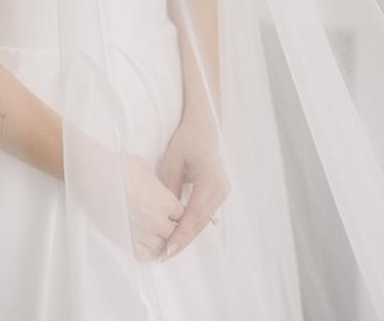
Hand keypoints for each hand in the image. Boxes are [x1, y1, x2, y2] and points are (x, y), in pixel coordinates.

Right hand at [70, 131, 184, 261]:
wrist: (95, 174)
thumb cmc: (116, 168)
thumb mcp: (143, 166)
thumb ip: (155, 179)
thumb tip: (154, 182)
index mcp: (165, 201)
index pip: (182, 215)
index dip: (178, 213)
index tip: (173, 213)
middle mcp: (157, 220)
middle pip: (174, 233)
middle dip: (170, 227)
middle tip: (164, 223)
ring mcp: (142, 232)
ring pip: (161, 246)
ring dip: (159, 240)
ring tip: (153, 233)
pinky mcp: (127, 239)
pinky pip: (143, 255)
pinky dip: (146, 252)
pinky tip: (144, 244)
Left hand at [155, 109, 230, 262]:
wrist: (204, 126)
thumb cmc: (186, 140)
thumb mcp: (172, 162)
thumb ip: (169, 189)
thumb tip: (162, 214)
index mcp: (210, 184)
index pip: (192, 217)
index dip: (179, 236)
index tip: (166, 251)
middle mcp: (220, 192)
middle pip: (199, 224)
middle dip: (181, 241)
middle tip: (162, 257)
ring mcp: (222, 193)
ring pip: (202, 222)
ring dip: (186, 236)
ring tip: (168, 250)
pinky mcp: (218, 193)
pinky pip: (203, 214)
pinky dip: (191, 225)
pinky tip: (177, 234)